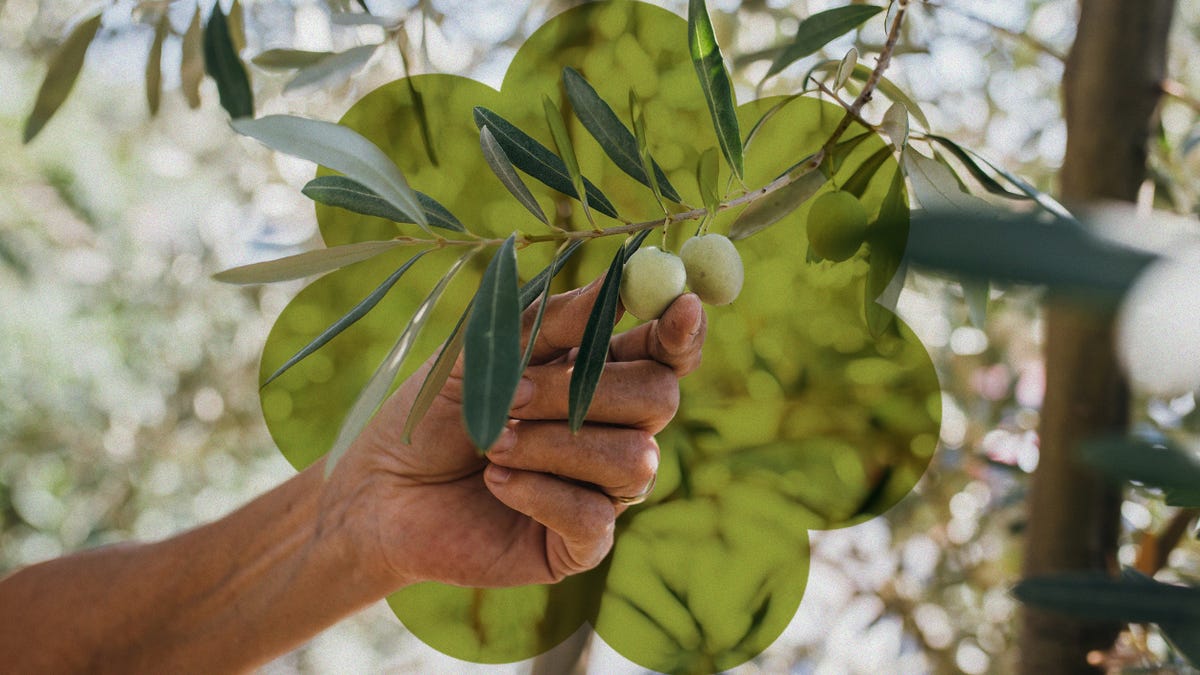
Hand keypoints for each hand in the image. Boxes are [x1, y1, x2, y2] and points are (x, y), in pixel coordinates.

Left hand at [325, 277, 706, 589]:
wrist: (381, 491)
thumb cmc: (434, 415)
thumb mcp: (487, 354)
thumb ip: (554, 323)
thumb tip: (619, 284)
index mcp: (599, 375)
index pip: (666, 353)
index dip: (681, 332)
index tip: (682, 305)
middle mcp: (613, 431)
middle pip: (659, 399)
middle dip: (584, 391)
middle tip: (515, 394)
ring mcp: (602, 490)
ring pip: (634, 460)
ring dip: (554, 445)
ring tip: (492, 443)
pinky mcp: (579, 544)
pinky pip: (594, 516)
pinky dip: (540, 491)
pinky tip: (497, 482)